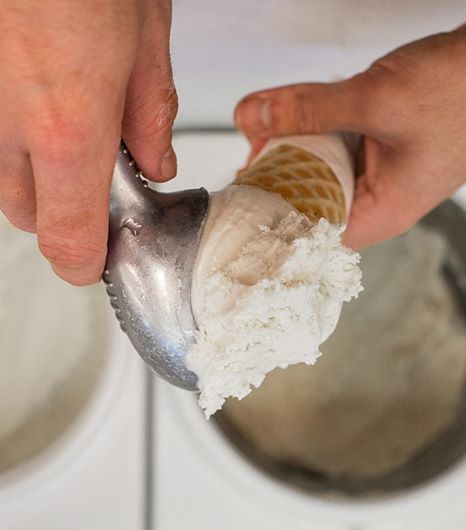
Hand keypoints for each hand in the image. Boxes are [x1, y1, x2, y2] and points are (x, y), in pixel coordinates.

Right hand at [0, 0, 177, 283]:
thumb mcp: (145, 34)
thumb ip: (148, 112)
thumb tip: (154, 164)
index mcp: (67, 126)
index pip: (68, 240)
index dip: (85, 264)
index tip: (98, 262)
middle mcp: (4, 123)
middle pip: (29, 214)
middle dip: (66, 209)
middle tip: (98, 173)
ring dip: (33, 172)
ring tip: (65, 120)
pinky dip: (6, 134)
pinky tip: (31, 94)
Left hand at [234, 0, 465, 250]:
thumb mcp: (379, 102)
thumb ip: (310, 109)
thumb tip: (254, 117)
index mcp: (379, 214)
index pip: (306, 230)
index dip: (268, 209)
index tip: (238, 186)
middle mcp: (377, 199)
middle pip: (306, 195)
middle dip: (277, 166)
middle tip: (254, 137)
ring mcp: (381, 168)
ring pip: (318, 161)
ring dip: (296, 138)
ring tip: (274, 116)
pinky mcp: (384, 138)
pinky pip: (337, 136)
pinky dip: (318, 119)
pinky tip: (305, 103)